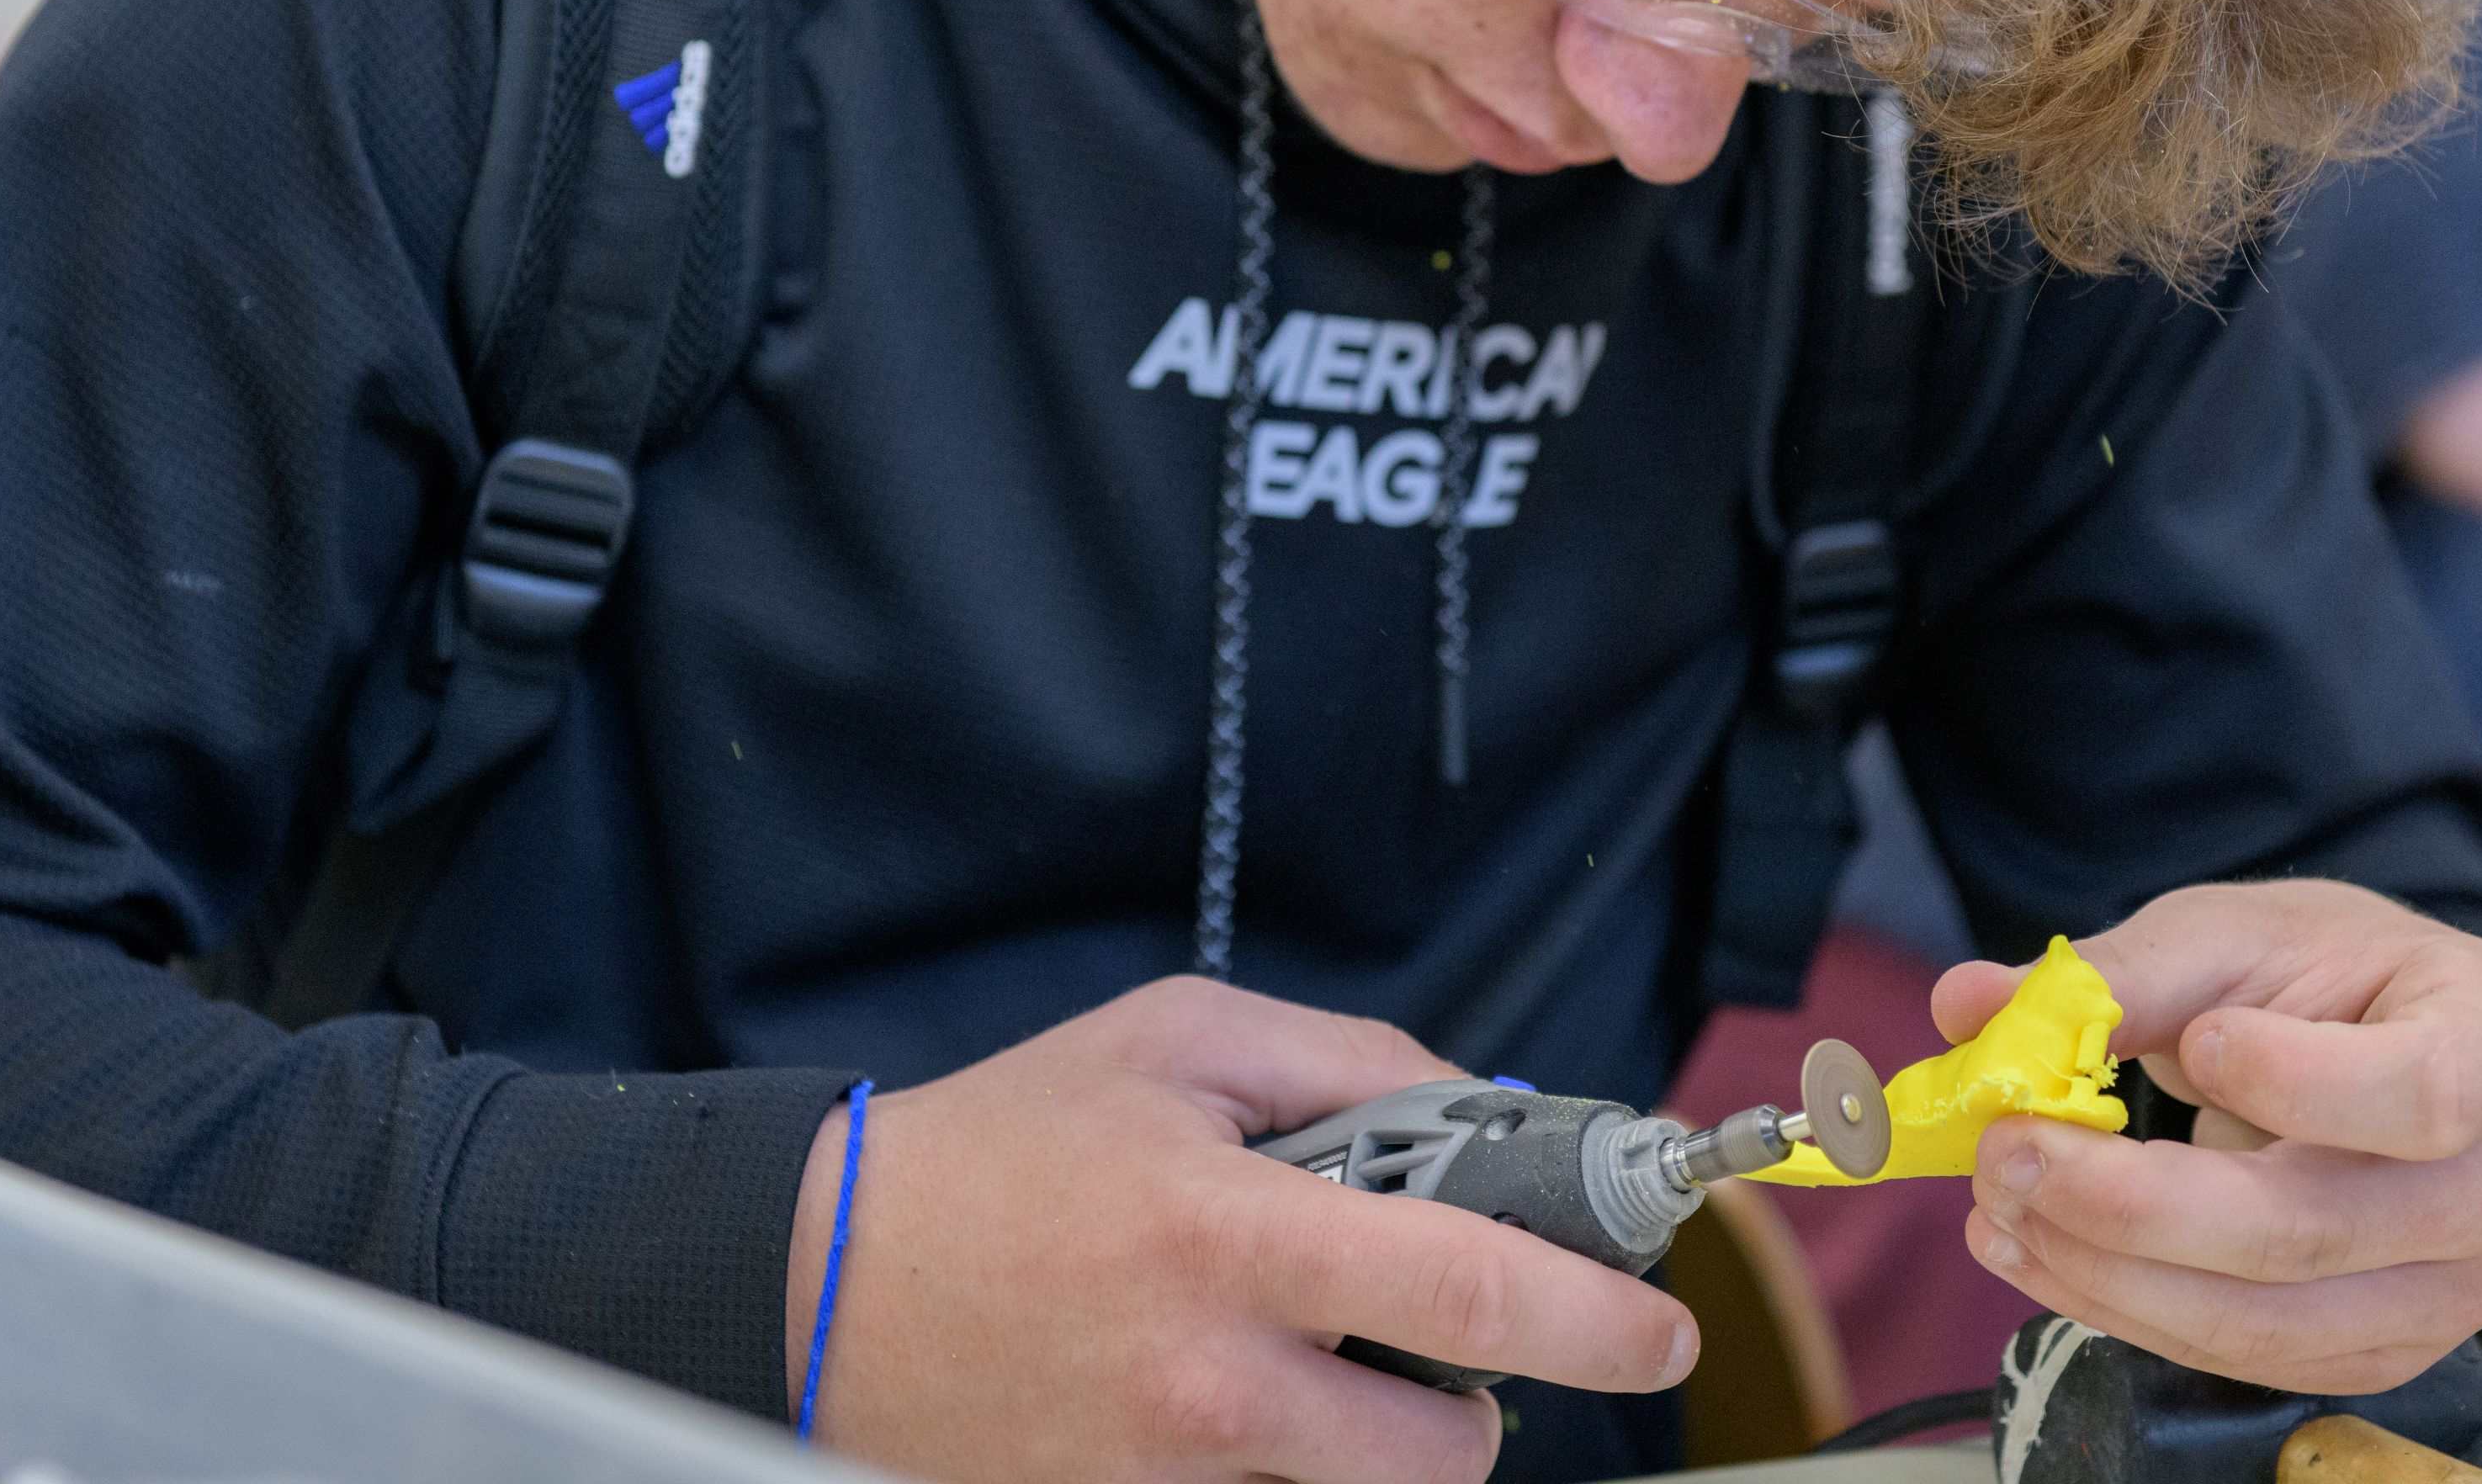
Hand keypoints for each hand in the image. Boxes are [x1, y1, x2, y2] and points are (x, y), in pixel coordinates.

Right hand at [786, 977, 1696, 1483]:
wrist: (819, 1286)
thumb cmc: (1001, 1149)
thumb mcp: (1178, 1041)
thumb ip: (1353, 1064)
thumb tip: (1487, 1114)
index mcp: (1232, 1234)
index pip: (1469, 1294)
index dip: (1596, 1318)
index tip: (1661, 1326)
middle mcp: (1209, 1383)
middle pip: (1446, 1455)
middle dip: (1481, 1402)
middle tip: (1432, 1337)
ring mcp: (1163, 1479)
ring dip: (1380, 1440)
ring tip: (1304, 1355)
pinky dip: (1282, 1465)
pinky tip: (1219, 1397)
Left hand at [1941, 882, 2481, 1395]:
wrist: (2386, 1041)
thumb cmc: (2328, 975)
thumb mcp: (2235, 937)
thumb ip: (2114, 977)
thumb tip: (1971, 1003)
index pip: (2424, 1093)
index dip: (2298, 1083)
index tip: (2191, 1045)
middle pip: (2317, 1227)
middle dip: (2133, 1202)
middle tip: (2006, 1150)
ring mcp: (2460, 1286)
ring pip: (2270, 1316)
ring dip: (2109, 1272)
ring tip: (1999, 1207)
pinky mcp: (2388, 1348)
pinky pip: (2249, 1356)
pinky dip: (2127, 1311)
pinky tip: (2041, 1251)